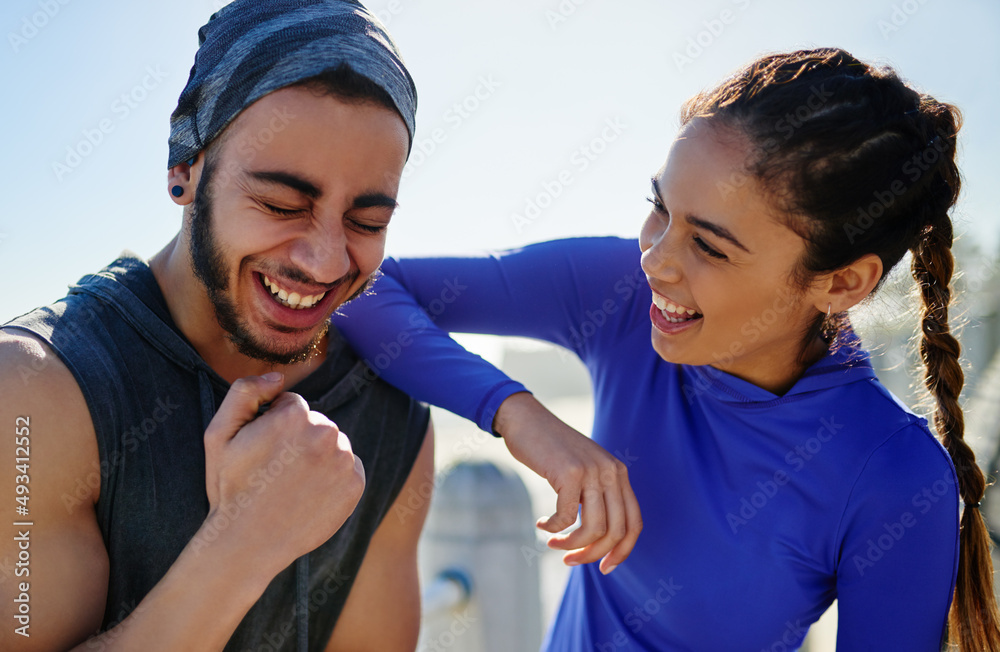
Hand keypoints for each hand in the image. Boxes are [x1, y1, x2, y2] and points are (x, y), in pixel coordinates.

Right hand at [202, 372, 365, 566]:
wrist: (248, 542)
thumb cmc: (231, 487)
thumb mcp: (219, 434)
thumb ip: (245, 392)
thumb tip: (278, 377)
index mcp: (294, 416)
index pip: (292, 406)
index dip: (273, 427)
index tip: (263, 452)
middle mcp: (326, 432)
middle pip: (316, 424)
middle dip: (299, 441)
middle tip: (276, 472)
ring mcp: (344, 460)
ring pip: (333, 446)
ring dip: (318, 458)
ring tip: (292, 485)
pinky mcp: (356, 484)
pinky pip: (348, 468)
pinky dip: (333, 478)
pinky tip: (310, 495)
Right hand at [493, 392, 641, 573]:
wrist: (526, 420)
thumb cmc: (551, 451)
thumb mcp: (583, 471)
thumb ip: (595, 496)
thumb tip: (598, 541)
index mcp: (618, 473)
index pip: (634, 523)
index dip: (622, 551)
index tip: (604, 568)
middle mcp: (611, 471)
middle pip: (614, 532)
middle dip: (591, 554)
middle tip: (569, 560)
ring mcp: (591, 471)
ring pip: (593, 529)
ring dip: (571, 545)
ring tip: (553, 543)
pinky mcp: (569, 472)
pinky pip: (566, 517)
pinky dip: (553, 528)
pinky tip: (542, 524)